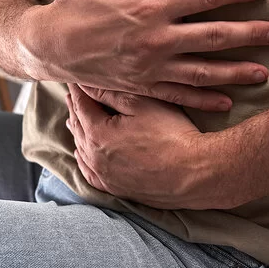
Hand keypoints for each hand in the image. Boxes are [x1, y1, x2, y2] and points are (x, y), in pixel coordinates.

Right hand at [21, 0, 268, 111]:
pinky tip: (225, 102)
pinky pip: (178, 95)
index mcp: (148, 7)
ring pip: (201, 71)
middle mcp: (155, 40)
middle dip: (247, 34)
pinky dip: (203, 99)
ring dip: (234, 71)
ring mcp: (150, 67)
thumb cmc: (75, 3)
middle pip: (212, 36)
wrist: (50, 46)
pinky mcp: (141, 86)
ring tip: (263, 72)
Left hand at [66, 84, 235, 209]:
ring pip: (82, 150)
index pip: (81, 104)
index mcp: (98, 133)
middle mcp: (95, 157)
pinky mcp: (115, 189)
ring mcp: (104, 176)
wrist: (195, 174)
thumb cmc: (172, 134)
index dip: (78, 89)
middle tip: (73, 94)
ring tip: (75, 119)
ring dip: (78, 133)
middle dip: (76, 108)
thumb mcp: (142, 104)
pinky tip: (84, 154)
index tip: (75, 78)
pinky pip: (90, 174)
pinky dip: (84, 160)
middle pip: (78, 127)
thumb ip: (110, 92)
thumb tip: (86, 84)